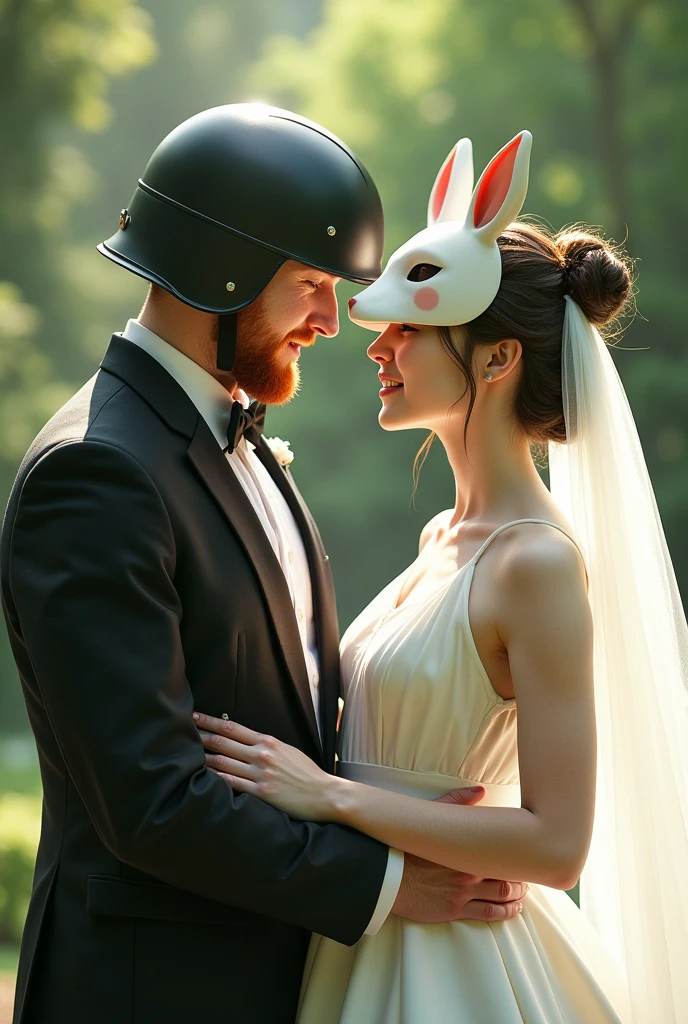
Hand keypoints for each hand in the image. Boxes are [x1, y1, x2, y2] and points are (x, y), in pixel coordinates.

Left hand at [193, 712, 334, 819]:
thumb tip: (247, 742)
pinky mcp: (261, 792)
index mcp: (268, 742)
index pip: (232, 728)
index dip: (210, 721)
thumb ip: (266, 746)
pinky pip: (232, 785)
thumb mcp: (288, 751)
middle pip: (223, 743)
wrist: (324, 793)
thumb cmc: (307, 773)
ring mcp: (260, 774)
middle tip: (181, 730)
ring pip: (223, 763)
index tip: (194, 716)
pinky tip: (201, 779)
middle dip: (200, 736)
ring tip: (184, 755)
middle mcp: (262, 755)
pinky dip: (215, 780)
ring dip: (202, 758)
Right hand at [391, 786, 527, 922]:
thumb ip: (457, 803)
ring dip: (517, 896)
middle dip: (521, 878)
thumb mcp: (432, 816)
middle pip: (507, 876)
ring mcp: (463, 893)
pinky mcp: (454, 909)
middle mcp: (470, 872)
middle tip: (528, 877)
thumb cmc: (407, 845)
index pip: (503, 853)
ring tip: (523, 893)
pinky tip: (513, 910)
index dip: (518, 855)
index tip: (524, 855)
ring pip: (502, 896)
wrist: (386, 874)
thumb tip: (480, 791)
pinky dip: (505, 913)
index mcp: (467, 850)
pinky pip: (488, 914)